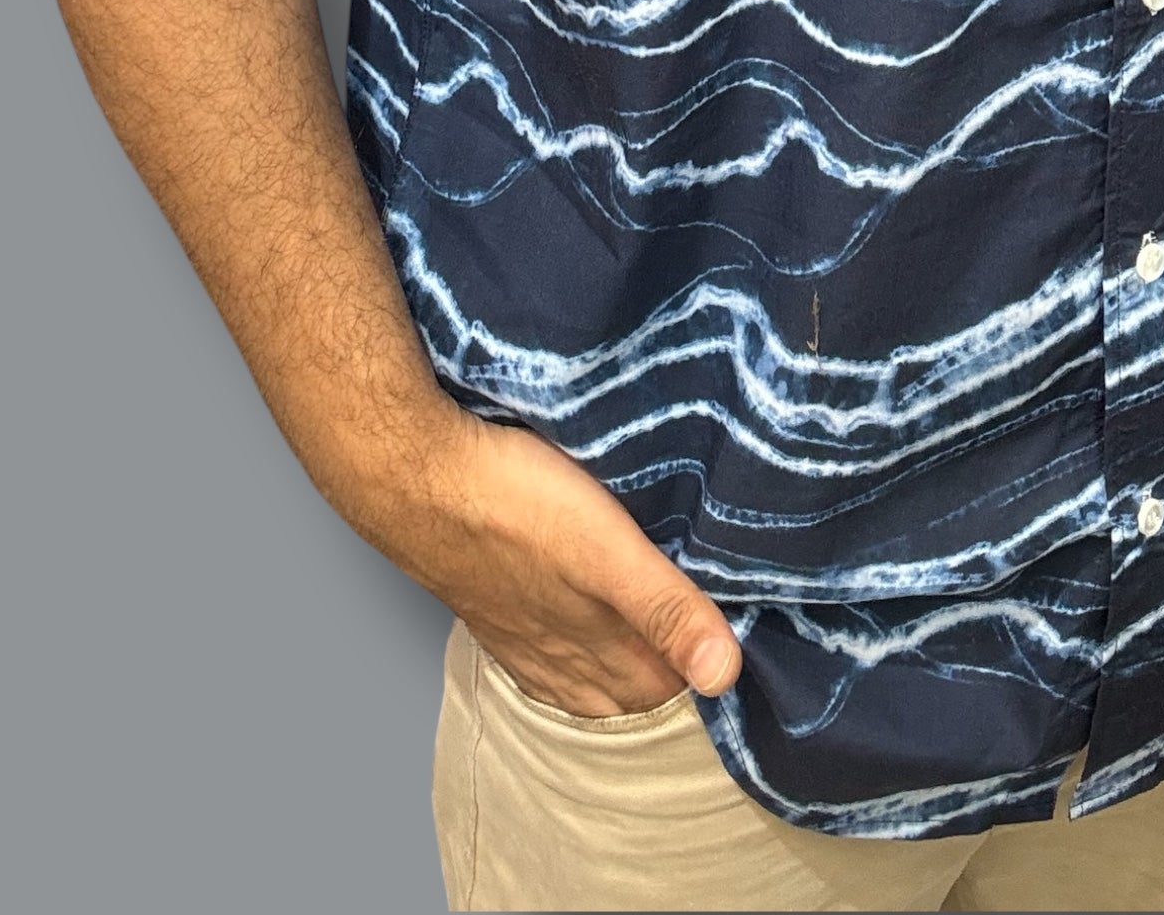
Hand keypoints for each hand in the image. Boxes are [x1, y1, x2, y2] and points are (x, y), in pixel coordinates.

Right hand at [393, 408, 743, 717]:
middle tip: (715, 634)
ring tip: (662, 642)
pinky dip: (573, 654)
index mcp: (594, 645)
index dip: (709, 668)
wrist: (412, 475)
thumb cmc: (511, 503)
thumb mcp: (607, 550)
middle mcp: (559, 653)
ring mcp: (520, 633)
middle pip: (630, 688)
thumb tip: (726, 675)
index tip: (751, 637)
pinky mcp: (492, 604)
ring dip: (625, 666)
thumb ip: (665, 609)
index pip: (669, 688)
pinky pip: (544, 652)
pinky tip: (577, 633)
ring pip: (586, 674)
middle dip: (673, 673)